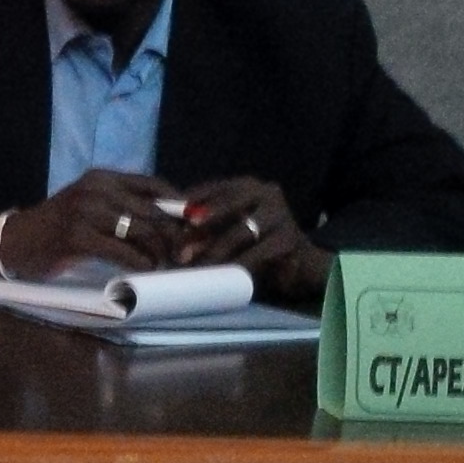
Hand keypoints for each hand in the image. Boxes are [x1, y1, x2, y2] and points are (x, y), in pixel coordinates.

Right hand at [0, 169, 186, 277]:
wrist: (14, 241)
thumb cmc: (58, 228)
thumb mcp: (90, 207)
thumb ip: (123, 207)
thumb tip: (172, 222)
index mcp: (101, 178)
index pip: (153, 184)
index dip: (178, 204)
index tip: (191, 224)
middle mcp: (95, 189)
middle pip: (153, 210)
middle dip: (174, 235)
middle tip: (184, 254)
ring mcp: (85, 211)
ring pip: (142, 230)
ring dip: (160, 252)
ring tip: (165, 264)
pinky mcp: (78, 237)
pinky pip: (124, 251)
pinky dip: (141, 263)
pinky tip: (146, 270)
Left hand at [173, 176, 331, 303]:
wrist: (298, 262)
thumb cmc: (253, 242)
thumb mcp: (226, 229)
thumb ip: (203, 229)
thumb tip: (172, 239)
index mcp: (247, 186)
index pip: (213, 188)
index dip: (189, 201)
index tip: (165, 213)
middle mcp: (266, 194)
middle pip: (229, 203)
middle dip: (201, 225)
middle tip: (180, 246)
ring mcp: (280, 215)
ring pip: (240, 232)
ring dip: (214, 252)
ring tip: (195, 268)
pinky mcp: (288, 241)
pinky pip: (255, 255)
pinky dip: (235, 266)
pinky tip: (221, 276)